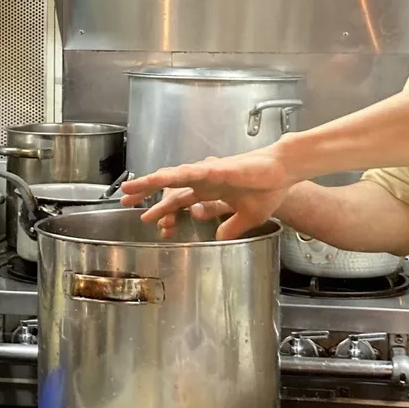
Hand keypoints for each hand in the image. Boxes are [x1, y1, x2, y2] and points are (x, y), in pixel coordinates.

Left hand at [119, 149, 294, 239]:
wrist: (284, 173)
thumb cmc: (268, 190)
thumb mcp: (247, 217)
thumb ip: (230, 227)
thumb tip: (218, 238)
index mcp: (210, 191)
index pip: (178, 200)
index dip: (161, 209)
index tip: (145, 218)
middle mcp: (205, 180)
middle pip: (168, 186)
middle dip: (146, 192)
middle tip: (124, 200)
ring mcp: (209, 173)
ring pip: (173, 177)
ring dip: (151, 181)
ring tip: (132, 187)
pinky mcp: (218, 169)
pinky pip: (192, 172)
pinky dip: (176, 175)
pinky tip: (160, 178)